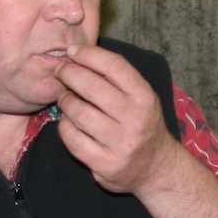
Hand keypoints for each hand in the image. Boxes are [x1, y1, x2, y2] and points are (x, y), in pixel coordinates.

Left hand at [54, 43, 182, 194]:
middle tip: (61, 72)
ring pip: (79, 113)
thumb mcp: (141, 97)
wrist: (155, 166)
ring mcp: (122, 144)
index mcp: (145, 98)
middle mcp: (136, 120)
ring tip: (65, 99)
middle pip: (92, 87)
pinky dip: (64, 126)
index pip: (114, 66)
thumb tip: (78, 55)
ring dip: (65, 101)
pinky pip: (73, 139)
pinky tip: (68, 122)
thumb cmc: (141, 123)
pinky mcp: (106, 164)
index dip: (89, 54)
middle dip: (69, 74)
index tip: (73, 51)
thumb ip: (116, 78)